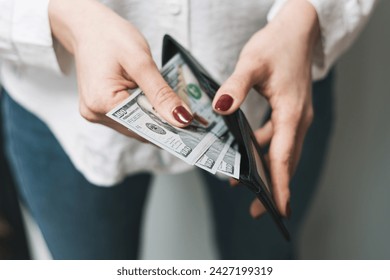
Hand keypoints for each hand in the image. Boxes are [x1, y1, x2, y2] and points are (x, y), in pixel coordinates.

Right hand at [49, 0, 192, 140]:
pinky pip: (128, 117)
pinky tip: (154, 100)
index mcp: (102, 103)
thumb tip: (181, 119)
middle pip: (139, 129)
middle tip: (186, 114)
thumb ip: (161, 93)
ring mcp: (95, 113)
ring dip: (154, 116)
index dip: (168, 128)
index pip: (143, 126)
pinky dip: (143, 110)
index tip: (191, 126)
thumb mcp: (141, 62)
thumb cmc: (110, 37)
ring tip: (171, 104)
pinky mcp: (99, 109)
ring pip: (134, 125)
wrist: (88, 27)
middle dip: (162, 122)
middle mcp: (95, 113)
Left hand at [212, 0, 319, 217]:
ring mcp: (295, 116)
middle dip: (274, 187)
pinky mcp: (288, 111)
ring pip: (282, 152)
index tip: (277, 210)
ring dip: (267, 170)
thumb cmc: (277, 44)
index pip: (284, 157)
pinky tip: (246, 151)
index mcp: (291, 113)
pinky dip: (263, 149)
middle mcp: (297, 119)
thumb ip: (235, 87)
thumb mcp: (252, 63)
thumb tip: (220, 107)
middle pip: (286, 161)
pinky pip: (277, 138)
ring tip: (245, 184)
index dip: (280, 185)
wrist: (297, 29)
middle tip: (258, 210)